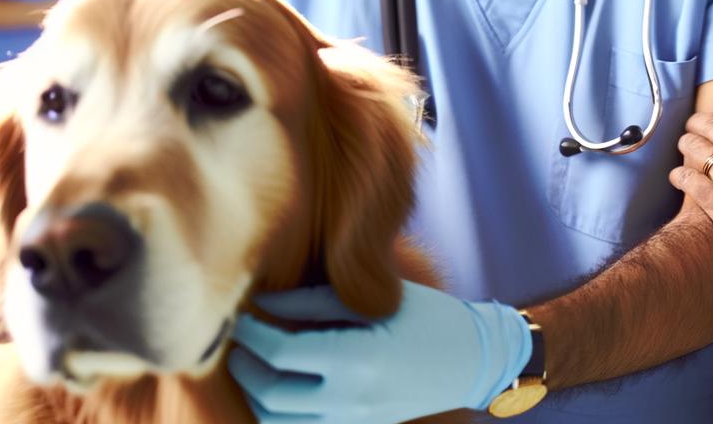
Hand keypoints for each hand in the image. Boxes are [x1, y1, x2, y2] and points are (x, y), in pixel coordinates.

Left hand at [228, 280, 531, 422]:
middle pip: (271, 395)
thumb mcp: (373, 300)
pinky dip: (279, 410)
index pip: (281, 354)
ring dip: (256, 394)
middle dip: (244, 367)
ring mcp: (356, 421)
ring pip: (279, 422)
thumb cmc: (428, 317)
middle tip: (239, 340)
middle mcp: (354, 399)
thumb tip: (262, 305)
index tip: (240, 315)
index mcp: (360, 360)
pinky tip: (278, 383)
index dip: (251, 334)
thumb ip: (314, 303)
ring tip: (254, 363)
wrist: (473, 360)